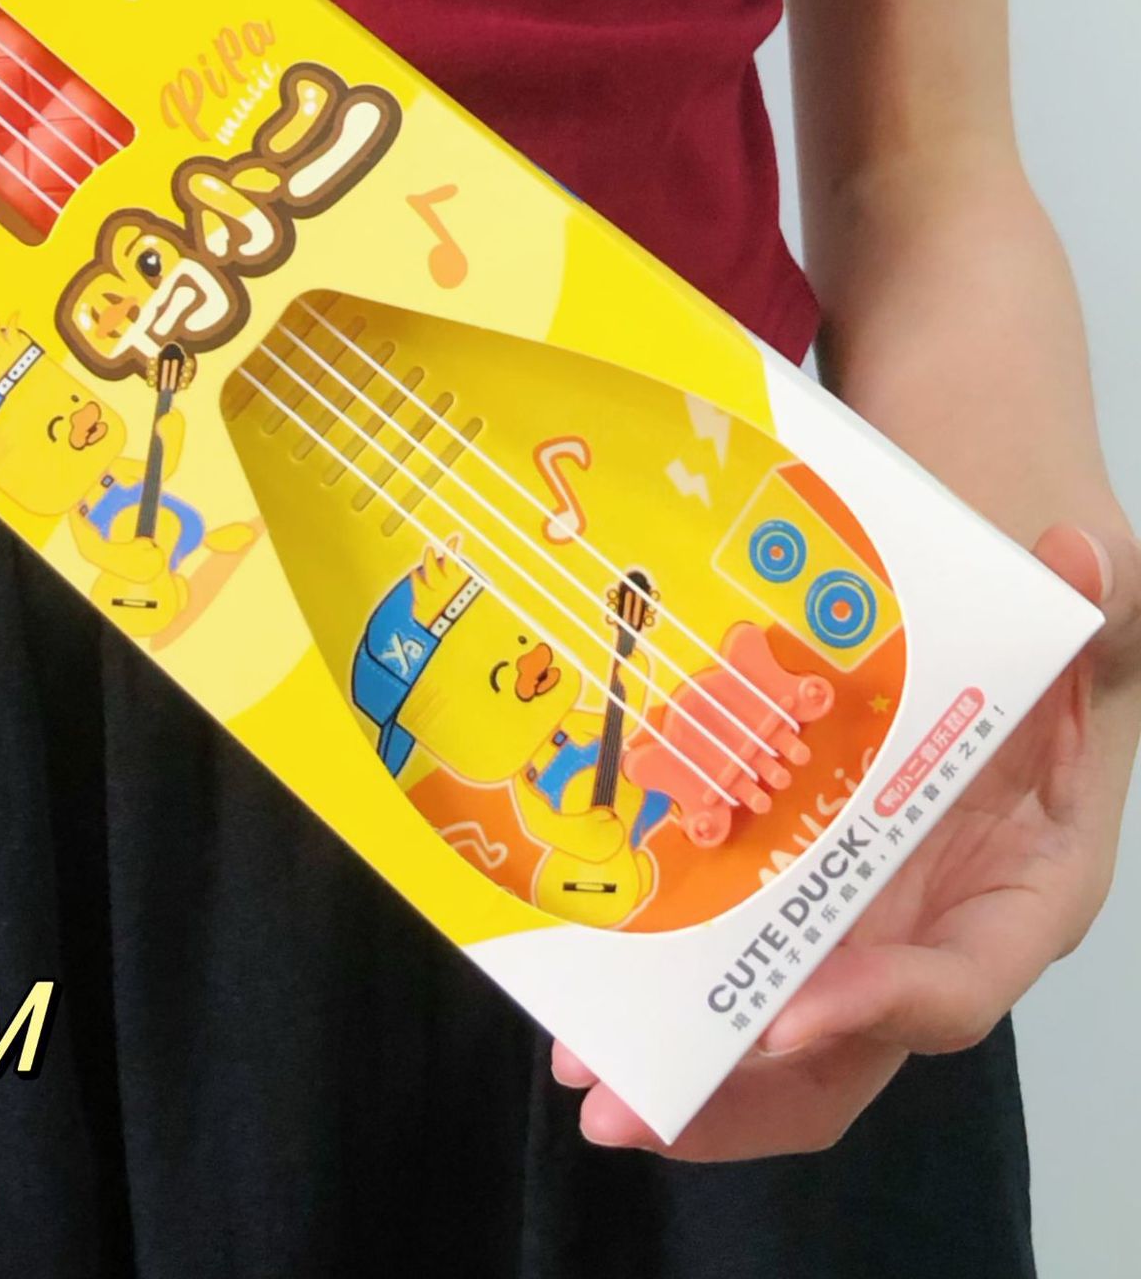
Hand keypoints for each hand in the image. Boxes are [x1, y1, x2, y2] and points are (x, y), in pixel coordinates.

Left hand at [553, 520, 1139, 1157]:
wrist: (990, 601)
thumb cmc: (1050, 633)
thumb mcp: (1095, 617)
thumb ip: (1105, 611)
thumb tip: (1081, 560)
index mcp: (1024, 890)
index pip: (961, 983)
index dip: (880, 1007)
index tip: (789, 1016)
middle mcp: (931, 922)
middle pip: (843, 1043)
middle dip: (740, 1089)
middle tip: (629, 1109)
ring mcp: (854, 907)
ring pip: (770, 1012)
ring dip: (678, 1052)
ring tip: (580, 1066)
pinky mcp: (788, 871)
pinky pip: (727, 937)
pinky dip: (664, 967)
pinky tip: (584, 972)